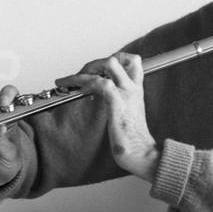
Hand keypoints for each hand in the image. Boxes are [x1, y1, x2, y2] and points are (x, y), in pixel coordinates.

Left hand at [56, 53, 158, 180]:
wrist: (141, 153)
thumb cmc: (132, 139)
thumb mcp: (127, 113)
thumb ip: (119, 101)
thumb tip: (102, 96)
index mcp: (136, 89)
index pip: (132, 60)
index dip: (113, 59)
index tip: (96, 70)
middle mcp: (133, 87)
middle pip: (120, 57)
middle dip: (95, 62)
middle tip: (80, 75)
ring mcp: (126, 93)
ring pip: (108, 64)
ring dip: (85, 70)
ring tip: (71, 81)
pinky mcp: (118, 103)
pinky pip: (100, 83)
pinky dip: (85, 83)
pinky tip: (77, 91)